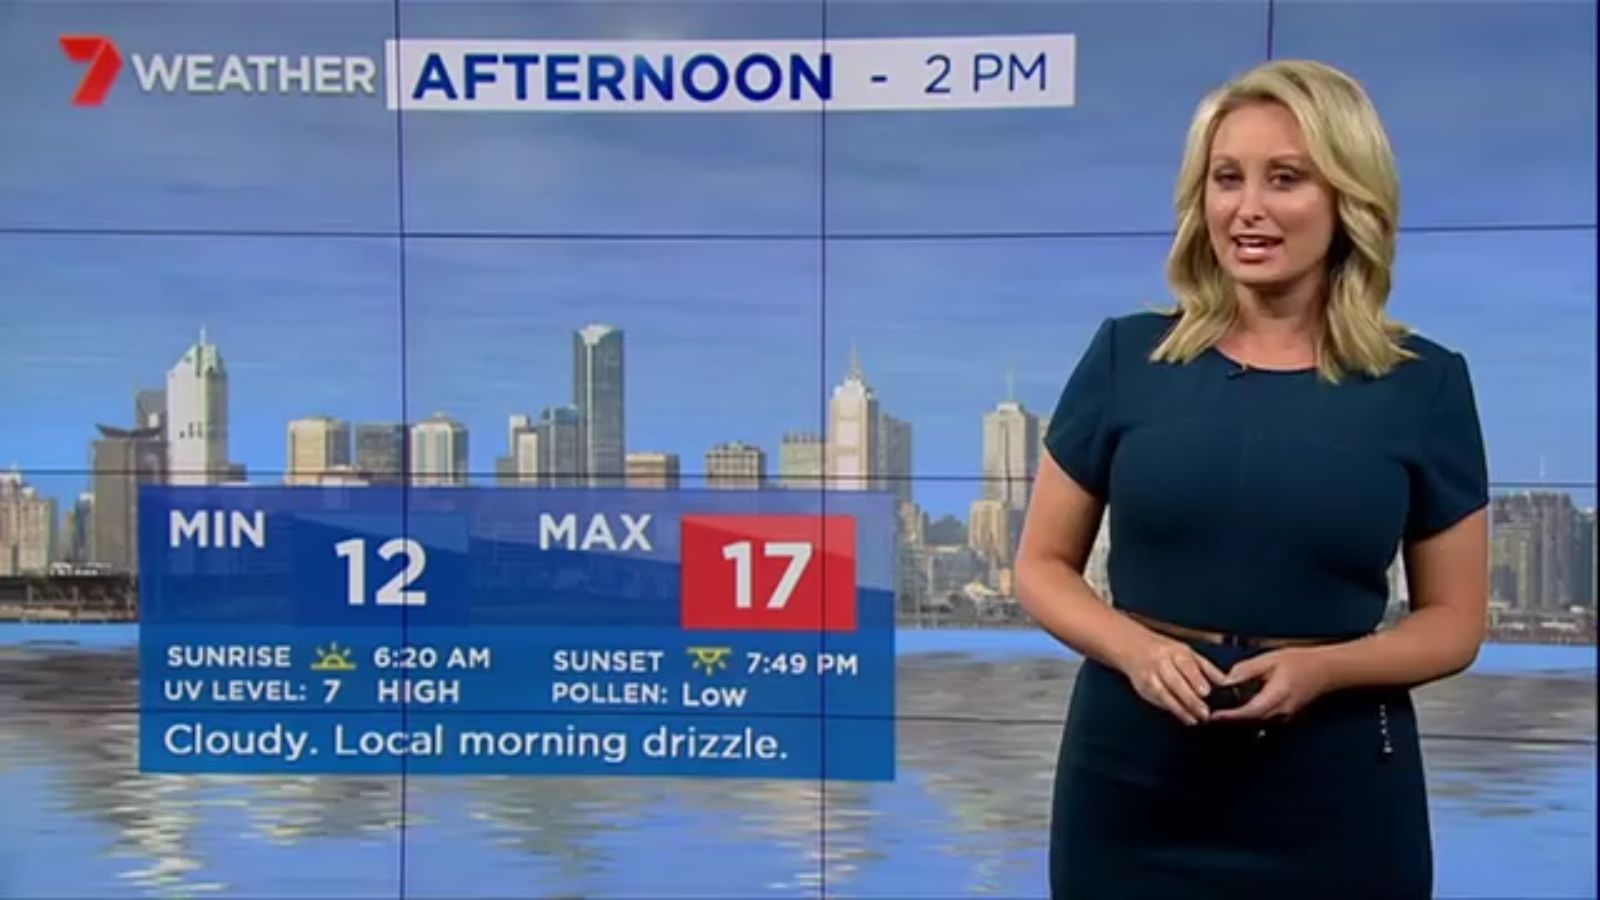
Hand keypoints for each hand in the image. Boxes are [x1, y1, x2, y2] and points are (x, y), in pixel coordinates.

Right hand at [1116, 634, 1228, 725]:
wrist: (1133, 647)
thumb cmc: (1165, 650)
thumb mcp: (1188, 652)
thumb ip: (1207, 668)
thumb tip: (1226, 682)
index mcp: (1174, 652)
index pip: (1186, 666)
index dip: (1195, 679)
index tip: (1206, 692)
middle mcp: (1160, 663)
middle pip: (1175, 683)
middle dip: (1190, 700)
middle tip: (1204, 713)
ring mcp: (1149, 676)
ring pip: (1164, 695)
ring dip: (1180, 709)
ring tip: (1194, 720)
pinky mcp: (1143, 689)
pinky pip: (1158, 701)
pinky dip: (1170, 710)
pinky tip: (1182, 717)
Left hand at [1208, 647, 1332, 722]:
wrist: (1325, 671)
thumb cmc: (1299, 662)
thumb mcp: (1270, 659)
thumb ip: (1246, 670)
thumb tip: (1226, 680)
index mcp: (1278, 694)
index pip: (1250, 711)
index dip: (1230, 716)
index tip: (1213, 715)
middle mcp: (1281, 710)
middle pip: (1250, 721)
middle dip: (1228, 721)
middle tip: (1207, 715)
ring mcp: (1284, 717)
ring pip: (1255, 724)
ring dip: (1236, 722)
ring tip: (1216, 715)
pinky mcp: (1284, 718)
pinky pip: (1262, 722)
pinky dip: (1247, 719)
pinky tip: (1235, 713)